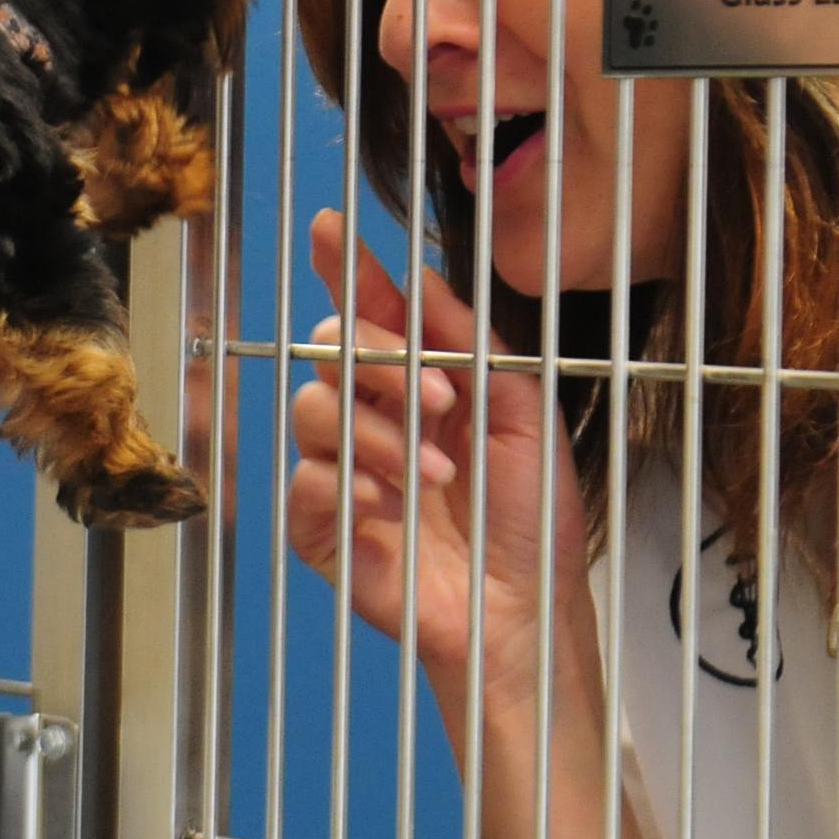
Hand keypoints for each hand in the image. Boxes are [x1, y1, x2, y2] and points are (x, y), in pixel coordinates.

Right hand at [284, 210, 599, 720]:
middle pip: (332, 349)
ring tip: (434, 477)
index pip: (372, 312)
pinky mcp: (325, 528)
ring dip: (379, 434)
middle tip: (442, 402)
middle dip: (382, 362)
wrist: (528, 607)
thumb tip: (421, 276)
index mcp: (422, 383)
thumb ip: (472, 343)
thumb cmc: (531, 515)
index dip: (349, 269)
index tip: (331, 231)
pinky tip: (390, 505)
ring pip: (314, 410)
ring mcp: (346, 470)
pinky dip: (348, 482)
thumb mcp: (523, 412)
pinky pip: (307, 482)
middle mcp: (376, 417)